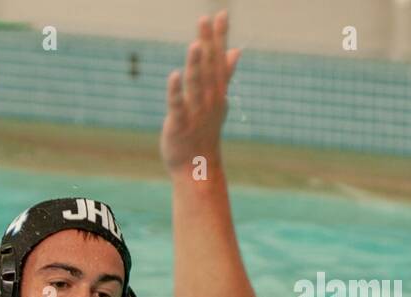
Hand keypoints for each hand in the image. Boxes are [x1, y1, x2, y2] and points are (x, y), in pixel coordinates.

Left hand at [160, 11, 240, 174]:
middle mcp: (209, 98)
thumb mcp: (219, 100)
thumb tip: (235, 50)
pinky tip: (174, 75)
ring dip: (196, 64)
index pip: (219, 58)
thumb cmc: (205, 131)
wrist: (198, 167)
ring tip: (196, 43)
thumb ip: (225, 73)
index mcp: (217, 90)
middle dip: (208, 43)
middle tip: (205, 18)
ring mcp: (195, 111)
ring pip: (196, 83)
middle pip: (208, 67)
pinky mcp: (179, 124)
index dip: (220, 36)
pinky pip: (177, 106)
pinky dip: (176, 91)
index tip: (222, 13)